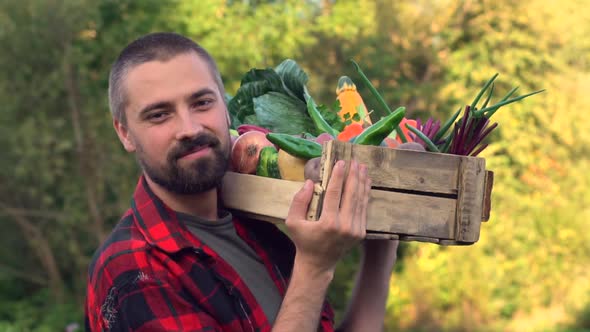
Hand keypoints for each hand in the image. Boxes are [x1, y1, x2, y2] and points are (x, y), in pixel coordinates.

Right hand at [285, 159, 370, 273]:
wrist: (318, 263)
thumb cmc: (303, 241)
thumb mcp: (292, 222)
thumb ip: (299, 201)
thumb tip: (309, 182)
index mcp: (328, 223)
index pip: (335, 193)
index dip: (338, 176)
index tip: (341, 162)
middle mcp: (344, 227)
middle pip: (351, 195)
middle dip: (354, 175)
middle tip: (354, 161)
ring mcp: (355, 230)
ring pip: (360, 201)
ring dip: (362, 182)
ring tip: (362, 167)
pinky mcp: (360, 233)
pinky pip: (363, 209)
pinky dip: (365, 194)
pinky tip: (365, 183)